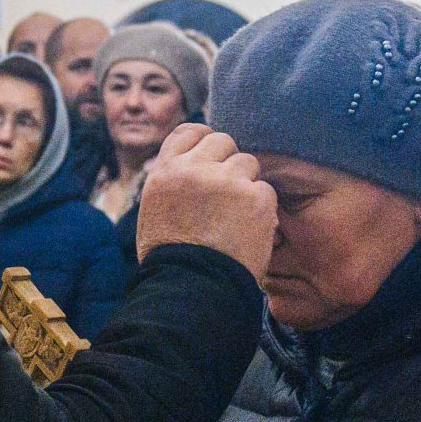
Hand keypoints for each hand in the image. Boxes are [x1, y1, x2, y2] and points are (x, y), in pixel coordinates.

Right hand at [134, 124, 277, 277]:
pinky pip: (266, 190)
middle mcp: (193, 170)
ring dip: (246, 185)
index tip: (212, 158)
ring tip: (235, 218)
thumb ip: (173, 182)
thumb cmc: (171, 260)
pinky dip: (261, 209)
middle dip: (228, 163)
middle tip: (227, 194)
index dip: (205, 142)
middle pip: (223, 142)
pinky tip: (248, 231)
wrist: (190, 289)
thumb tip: (191, 165)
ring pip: (248, 164)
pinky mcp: (254, 197)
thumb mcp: (155, 211)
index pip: (190, 131)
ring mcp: (225, 181)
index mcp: (164, 172)